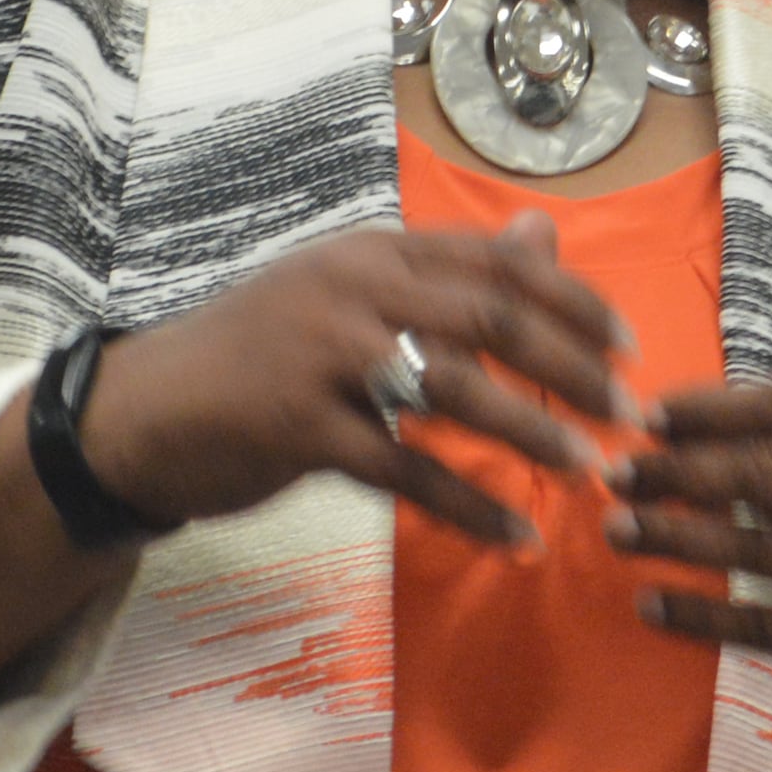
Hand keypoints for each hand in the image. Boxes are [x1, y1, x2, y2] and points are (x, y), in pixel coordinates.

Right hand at [85, 217, 644, 553]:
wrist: (139, 414)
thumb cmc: (256, 357)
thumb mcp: (348, 294)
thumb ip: (446, 270)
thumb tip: (545, 234)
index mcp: (372, 254)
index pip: (495, 262)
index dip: (572, 302)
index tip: (629, 346)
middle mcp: (352, 290)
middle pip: (490, 318)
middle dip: (573, 367)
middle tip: (631, 413)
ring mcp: (323, 357)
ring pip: (455, 390)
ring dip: (533, 433)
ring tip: (589, 470)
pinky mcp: (300, 429)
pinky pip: (407, 471)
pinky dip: (470, 506)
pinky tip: (516, 537)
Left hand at [610, 214, 771, 747]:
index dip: (710, 411)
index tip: (649, 414)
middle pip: (760, 476)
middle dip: (677, 474)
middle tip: (614, 473)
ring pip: (753, 550)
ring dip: (673, 541)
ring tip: (615, 531)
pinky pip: (763, 626)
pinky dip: (699, 617)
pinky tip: (649, 606)